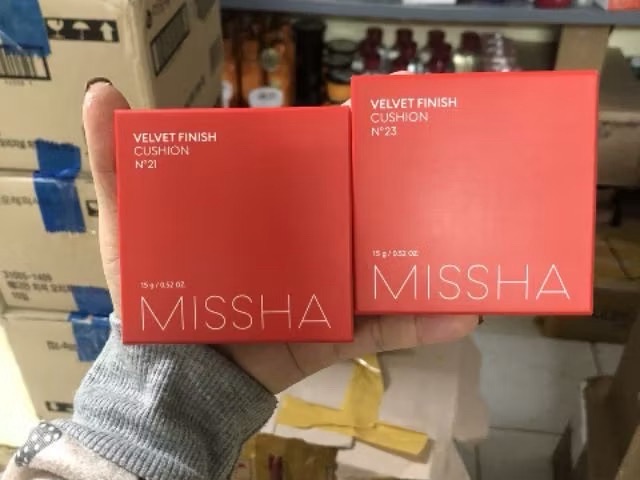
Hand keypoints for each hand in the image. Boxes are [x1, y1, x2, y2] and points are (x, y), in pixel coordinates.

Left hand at [83, 80, 477, 393]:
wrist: (170, 372)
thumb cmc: (151, 293)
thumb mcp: (128, 221)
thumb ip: (117, 161)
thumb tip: (101, 92)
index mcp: (268, 218)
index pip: (311, 177)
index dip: (339, 151)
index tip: (369, 125)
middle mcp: (303, 248)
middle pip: (356, 218)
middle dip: (395, 197)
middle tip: (430, 171)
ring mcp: (324, 291)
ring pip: (380, 270)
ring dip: (423, 258)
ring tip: (467, 239)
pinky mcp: (334, 334)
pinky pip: (382, 332)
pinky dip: (419, 326)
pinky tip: (461, 315)